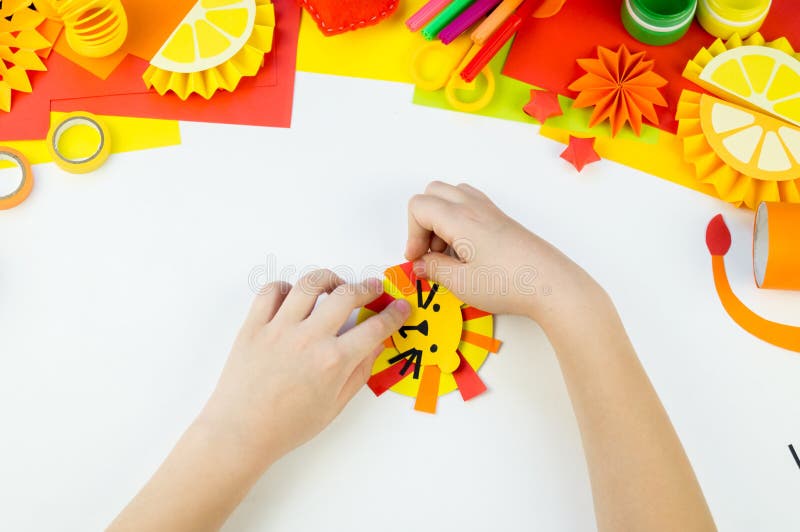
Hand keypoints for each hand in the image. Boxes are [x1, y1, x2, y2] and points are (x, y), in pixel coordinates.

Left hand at [199, 270, 410, 465]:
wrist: (240, 433)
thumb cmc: (287, 427)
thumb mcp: (334, 406)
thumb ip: (359, 372)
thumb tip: (376, 345)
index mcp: (333, 362)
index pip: (375, 327)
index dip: (394, 315)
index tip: (400, 308)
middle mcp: (309, 339)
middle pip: (347, 295)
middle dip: (367, 288)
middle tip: (373, 289)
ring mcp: (279, 329)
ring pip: (310, 283)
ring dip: (329, 279)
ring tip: (336, 285)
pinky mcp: (254, 326)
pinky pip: (271, 291)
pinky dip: (286, 288)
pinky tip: (294, 298)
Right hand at [406, 181, 605, 327]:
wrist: (552, 285)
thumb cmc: (509, 284)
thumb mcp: (461, 283)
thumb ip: (434, 269)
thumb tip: (420, 264)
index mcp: (460, 218)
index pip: (419, 206)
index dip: (411, 233)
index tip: (418, 259)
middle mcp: (475, 207)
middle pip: (433, 192)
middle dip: (423, 222)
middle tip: (430, 253)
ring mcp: (491, 211)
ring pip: (453, 195)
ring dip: (441, 219)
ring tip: (449, 253)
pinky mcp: (503, 220)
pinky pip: (471, 206)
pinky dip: (459, 222)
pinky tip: (467, 251)